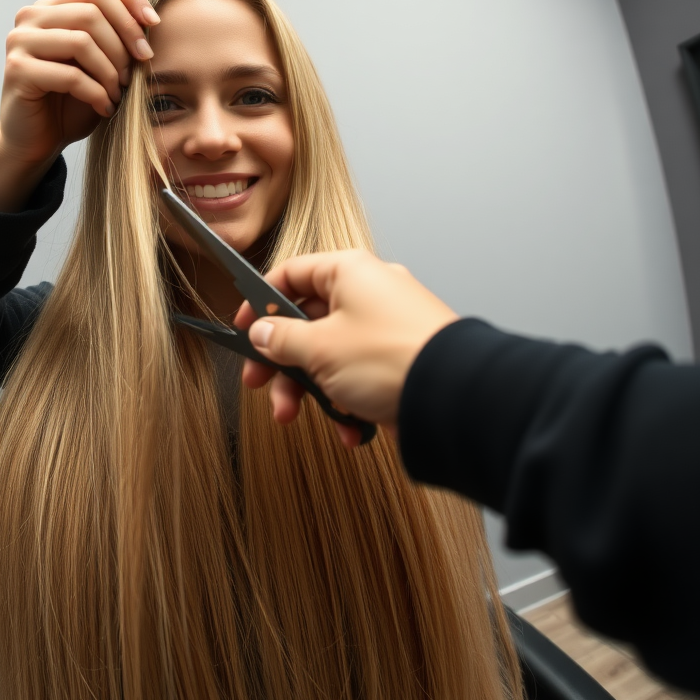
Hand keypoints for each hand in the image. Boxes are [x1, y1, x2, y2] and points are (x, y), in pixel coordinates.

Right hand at [0, 0, 158, 210]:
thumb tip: (151, 19)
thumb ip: (115, 37)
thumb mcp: (100, 64)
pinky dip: (96, 94)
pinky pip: (71, 75)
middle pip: (93, 9)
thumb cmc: (73, 103)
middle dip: (125, 42)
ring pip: (82, 40)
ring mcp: (20, 40)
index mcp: (53, 7)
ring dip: (110, 71)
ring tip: (118, 94)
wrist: (38, 140)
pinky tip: (105, 108)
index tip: (154, 25)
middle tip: (134, 73)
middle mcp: (32, 16)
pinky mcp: (17, 70)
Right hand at [234, 250, 459, 446]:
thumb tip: (262, 333)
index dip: (261, 302)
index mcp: (349, 272)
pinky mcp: (400, 360)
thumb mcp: (320, 348)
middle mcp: (370, 293)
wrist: (454, 397)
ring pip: (330, 353)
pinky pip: (359, 376)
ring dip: (309, 388)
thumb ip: (282, 339)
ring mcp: (387, 327)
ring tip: (295, 416)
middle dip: (281, 360)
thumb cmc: (393, 358)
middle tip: (261, 383)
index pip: (291, 274)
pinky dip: (347, 401)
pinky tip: (348, 427)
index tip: (244, 329)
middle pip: (308, 321)